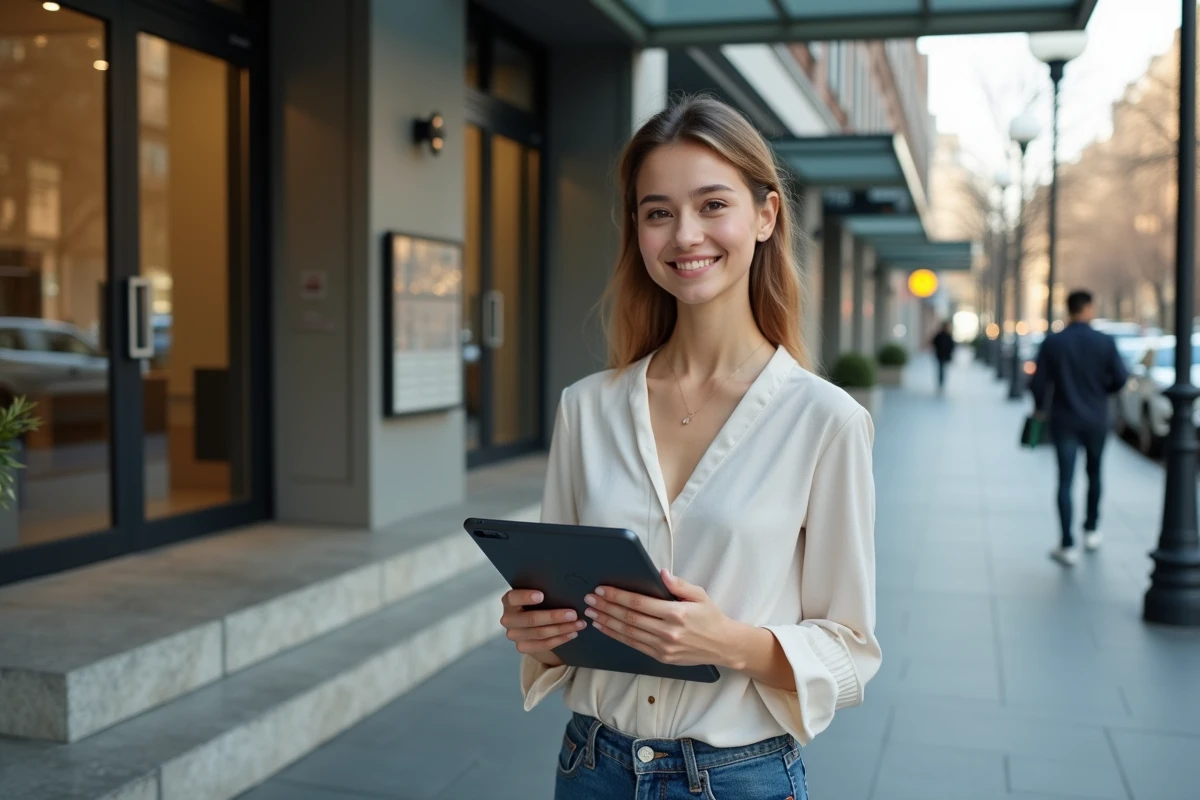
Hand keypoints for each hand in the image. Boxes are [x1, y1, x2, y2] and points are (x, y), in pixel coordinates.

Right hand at [500, 589, 585, 666]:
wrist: (532, 624)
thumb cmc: (537, 604)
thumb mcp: (536, 595)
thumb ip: (544, 591)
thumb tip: (564, 587)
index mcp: (509, 601)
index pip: (513, 598)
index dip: (526, 597)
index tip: (541, 595)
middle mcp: (508, 619)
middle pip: (531, 619)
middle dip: (554, 616)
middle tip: (573, 614)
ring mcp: (514, 635)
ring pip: (540, 633)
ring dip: (562, 628)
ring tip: (579, 624)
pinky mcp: (523, 647)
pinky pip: (543, 645)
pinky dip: (560, 639)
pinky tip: (572, 634)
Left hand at [584, 570, 742, 669]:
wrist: (724, 646)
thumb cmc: (711, 617)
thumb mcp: (699, 594)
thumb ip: (679, 584)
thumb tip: (660, 573)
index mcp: (676, 613)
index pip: (639, 603)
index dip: (618, 596)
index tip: (602, 590)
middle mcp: (668, 631)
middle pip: (629, 618)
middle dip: (607, 608)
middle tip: (589, 600)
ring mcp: (664, 647)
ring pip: (628, 633)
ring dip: (607, 622)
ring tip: (591, 613)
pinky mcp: (661, 657)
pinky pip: (634, 645)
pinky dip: (617, 636)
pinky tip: (606, 628)